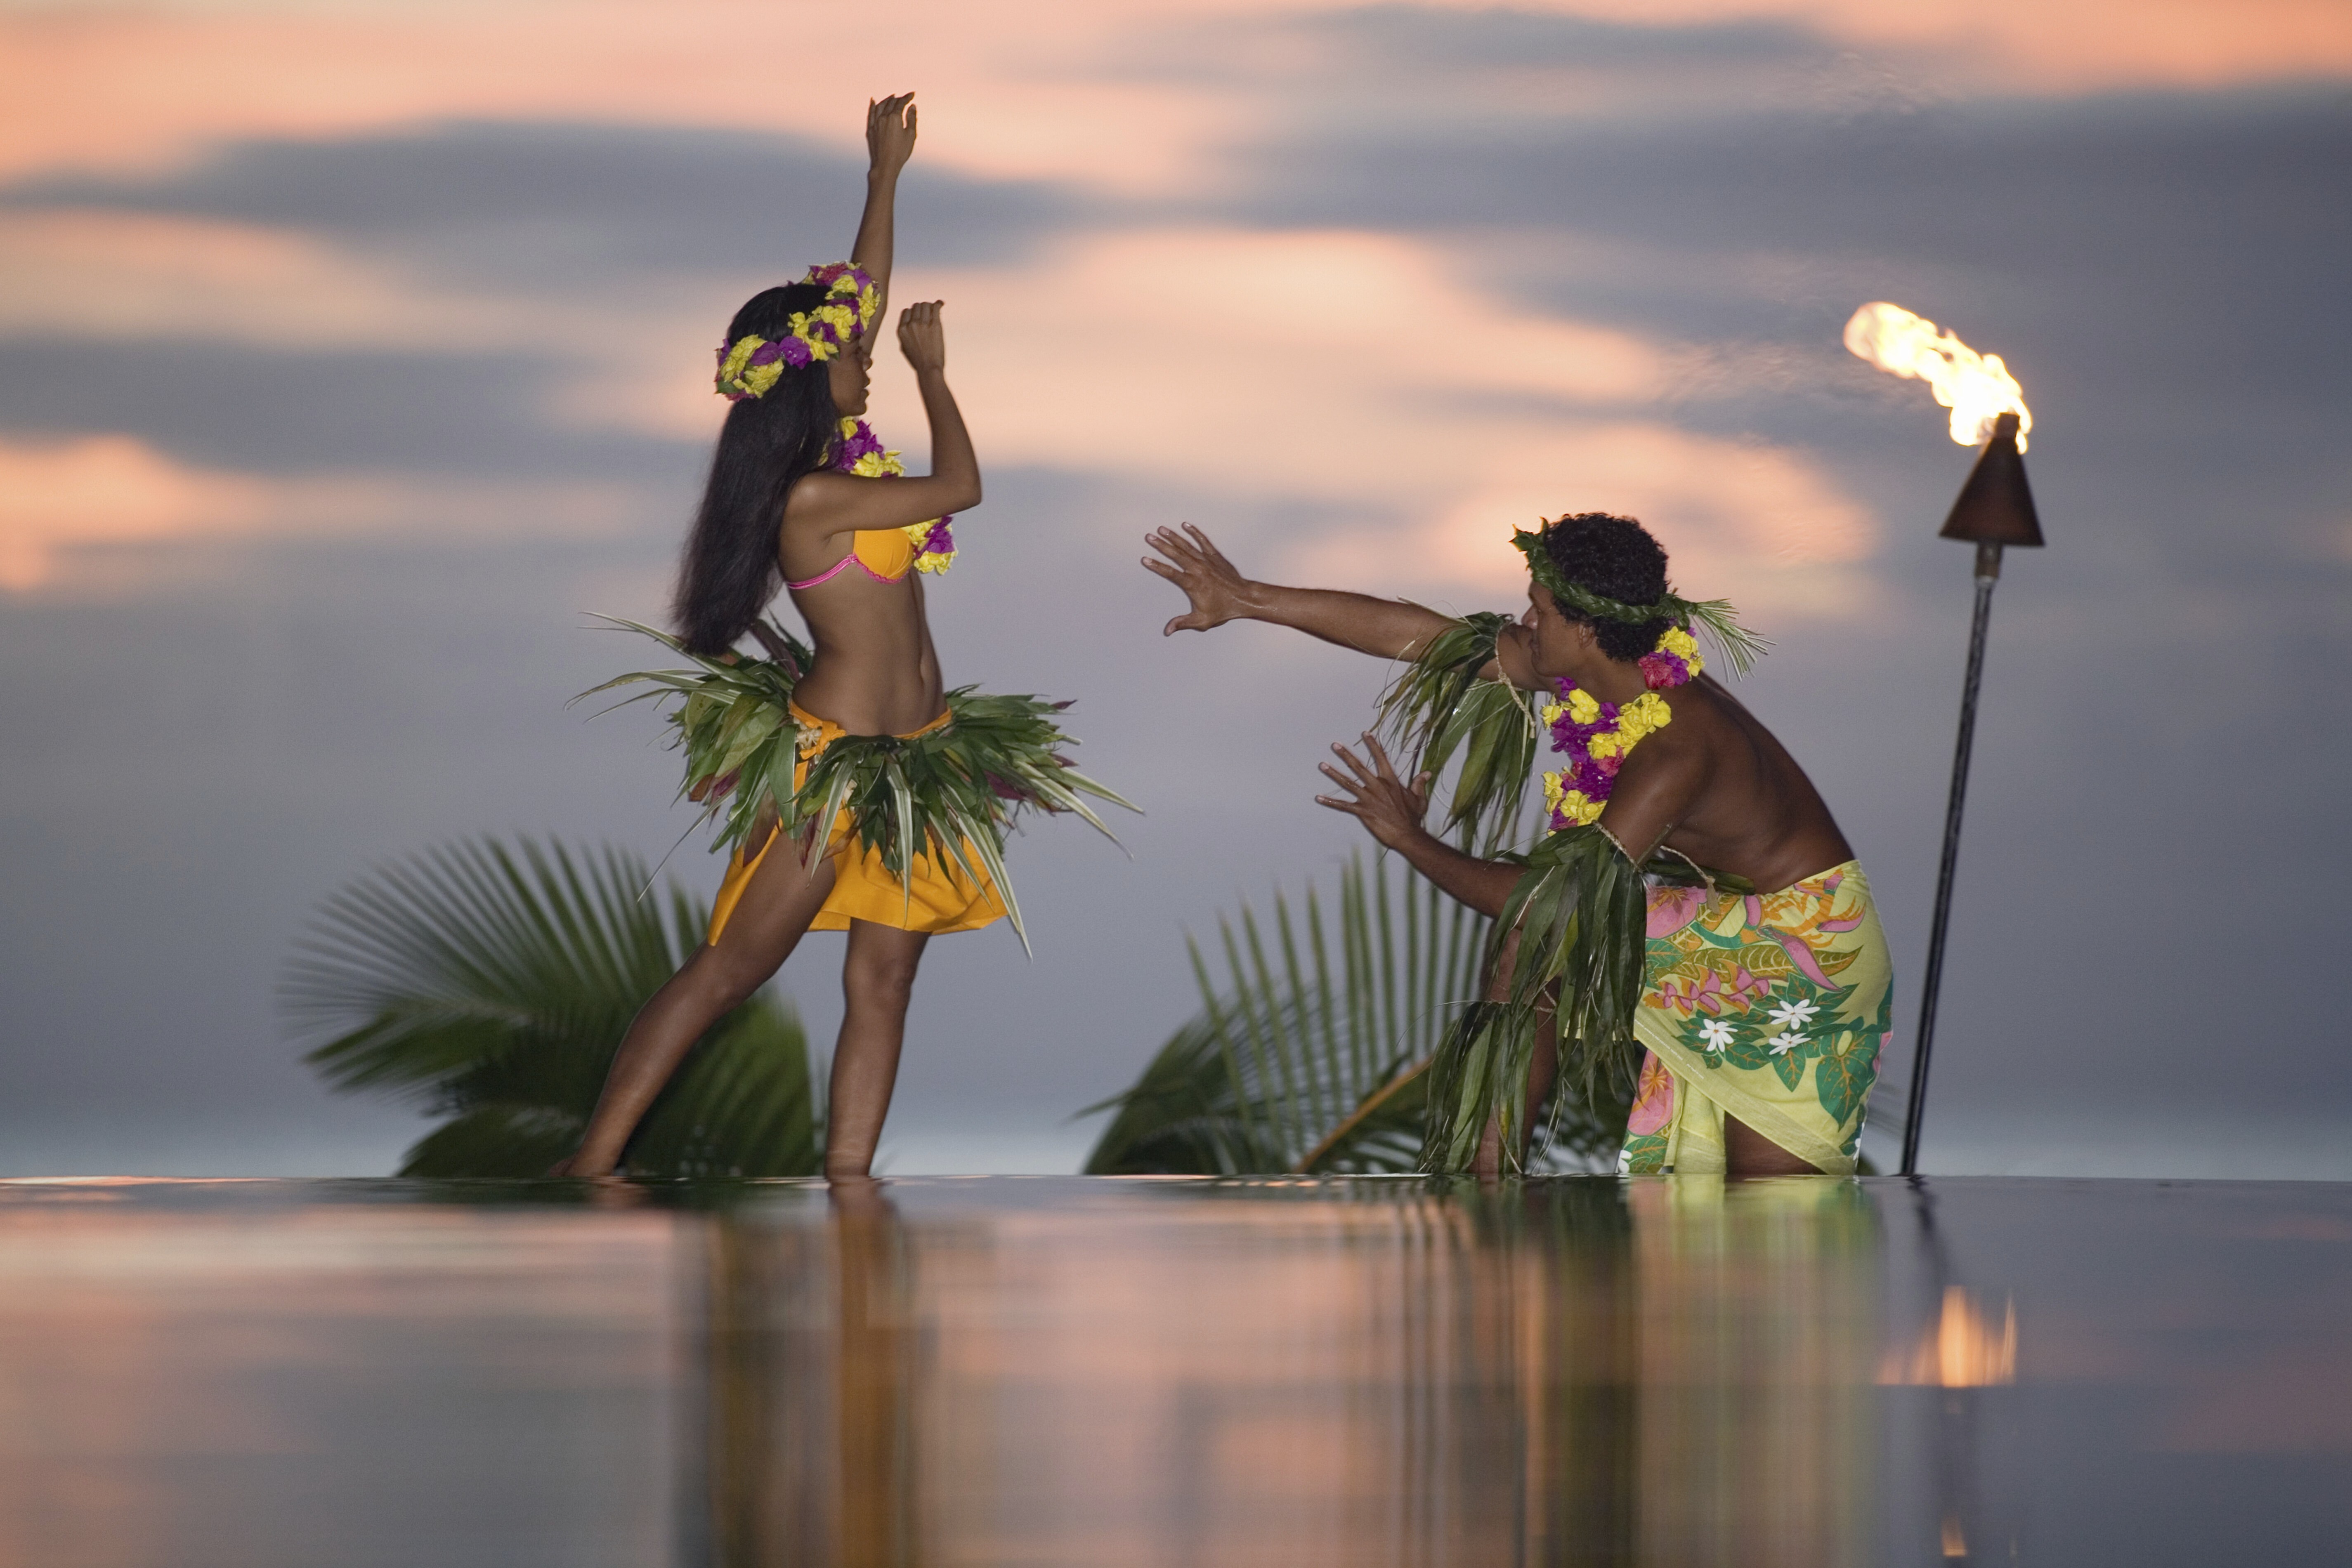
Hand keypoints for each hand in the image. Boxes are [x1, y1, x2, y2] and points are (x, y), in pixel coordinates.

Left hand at [867, 93, 916, 175]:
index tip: (912, 95)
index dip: (907, 98)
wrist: (885, 165)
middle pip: (891, 103)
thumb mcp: (910, 135)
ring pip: (880, 106)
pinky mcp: (870, 129)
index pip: (901, 103)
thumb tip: (912, 107)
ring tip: (891, 97)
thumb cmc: (900, 152)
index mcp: (894, 118)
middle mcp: (883, 118)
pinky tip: (873, 101)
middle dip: (898, 98)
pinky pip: (871, 113)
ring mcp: (875, 123)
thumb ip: (911, 119)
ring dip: (887, 100)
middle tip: (904, 98)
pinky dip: (872, 106)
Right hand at [897, 301, 944, 370]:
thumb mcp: (904, 347)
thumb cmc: (918, 361)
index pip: (906, 311)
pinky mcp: (935, 325)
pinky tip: (941, 304)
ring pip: (925, 305)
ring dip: (930, 306)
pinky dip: (939, 304)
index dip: (913, 312)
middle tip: (929, 313)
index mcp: (901, 330)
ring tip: (935, 309)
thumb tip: (907, 323)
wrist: (929, 369)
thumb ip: (904, 334)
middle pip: (916, 306)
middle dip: (922, 308)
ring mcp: (923, 324)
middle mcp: (911, 325)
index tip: (919, 315)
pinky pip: (936, 308)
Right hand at [1143, 524, 1252, 634]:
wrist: (1244, 598)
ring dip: (1173, 537)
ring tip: (1162, 529)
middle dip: (1161, 545)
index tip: (1145, 559)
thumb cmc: (1223, 610)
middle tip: (1149, 537)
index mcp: (1192, 584)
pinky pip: (1203, 541)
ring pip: (1187, 546)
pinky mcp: (1215, 556)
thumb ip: (1182, 623)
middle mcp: (1198, 569)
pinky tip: (1186, 525)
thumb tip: (1167, 631)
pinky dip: (1195, 533)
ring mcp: (1207, 561)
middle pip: (1176, 554)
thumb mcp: (1202, 621)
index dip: (1156, 566)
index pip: (1170, 573)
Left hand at [1316, 733, 1432, 851]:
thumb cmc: (1413, 817)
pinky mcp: (1363, 812)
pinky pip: (1344, 806)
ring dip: (1334, 773)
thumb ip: (1419, 784)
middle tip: (1334, 745)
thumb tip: (1426, 773)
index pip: (1381, 758)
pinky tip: (1319, 798)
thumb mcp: (1419, 798)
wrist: (1408, 835)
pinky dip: (1331, 802)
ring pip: (1348, 783)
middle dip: (1346, 755)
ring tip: (1322, 765)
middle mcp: (1378, 787)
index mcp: (1391, 781)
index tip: (1365, 733)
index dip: (1373, 745)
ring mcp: (1369, 799)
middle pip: (1359, 767)